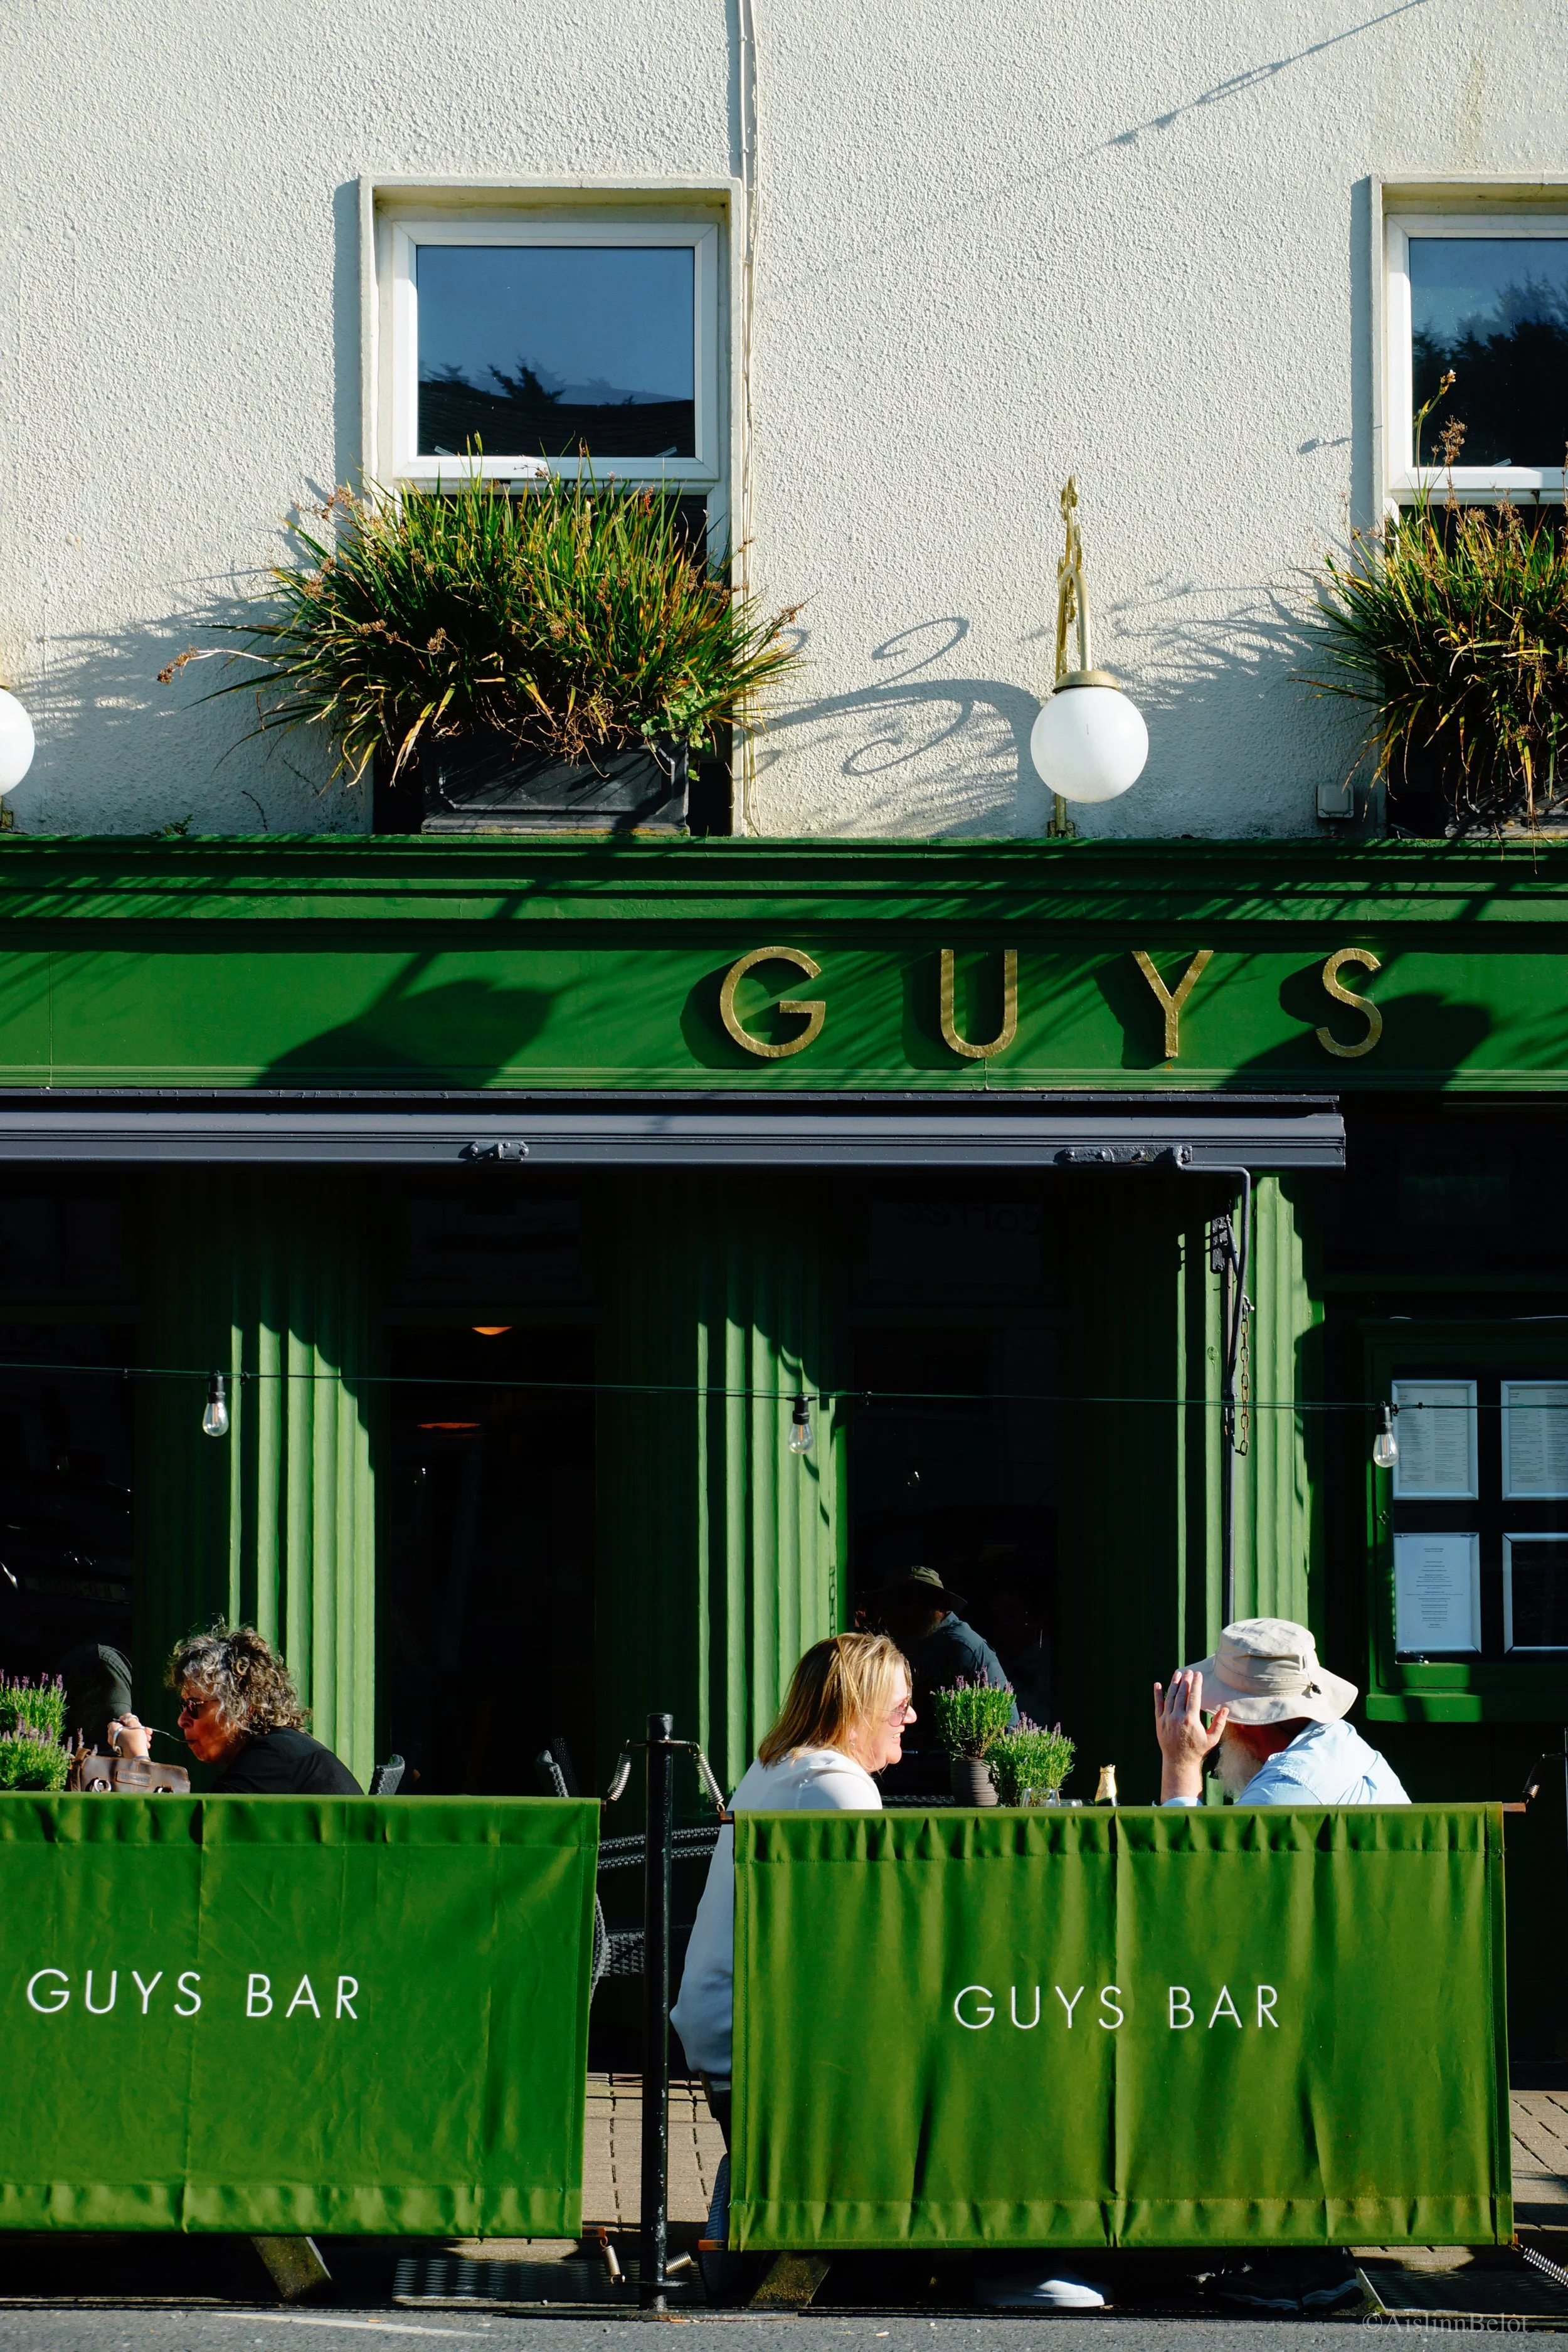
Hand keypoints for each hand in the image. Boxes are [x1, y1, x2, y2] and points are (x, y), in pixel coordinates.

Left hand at [109, 1714, 150, 1759]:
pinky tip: (146, 1743)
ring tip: (148, 1738)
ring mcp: (117, 1745)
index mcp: (113, 1730)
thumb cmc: (136, 1740)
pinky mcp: (122, 1750)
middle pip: (125, 1729)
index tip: (134, 1722)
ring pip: (129, 1736)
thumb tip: (125, 1716)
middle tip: (146, 1730)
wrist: (137, 1758)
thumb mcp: (135, 1724)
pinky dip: (137, 1741)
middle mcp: (113, 1738)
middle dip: (137, 1728)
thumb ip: (129, 1717)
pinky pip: (130, 1742)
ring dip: (139, 1735)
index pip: (116, 1721)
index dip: (126, 1720)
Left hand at [1152, 1669, 1227, 1802]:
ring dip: (1174, 1684)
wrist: (1179, 1761)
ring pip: (1170, 1697)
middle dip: (1186, 1681)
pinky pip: (1158, 1705)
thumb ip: (1219, 1723)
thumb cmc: (1197, 1750)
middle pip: (1182, 1694)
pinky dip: (1157, 1694)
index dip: (1196, 1684)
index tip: (1198, 1674)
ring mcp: (1167, 1719)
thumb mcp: (1212, 1739)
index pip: (1194, 1697)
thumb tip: (1225, 1709)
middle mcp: (1177, 1717)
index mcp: (1191, 1720)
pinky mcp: (1159, 1722)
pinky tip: (1158, 1684)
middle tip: (1189, 1671)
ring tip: (1178, 1674)